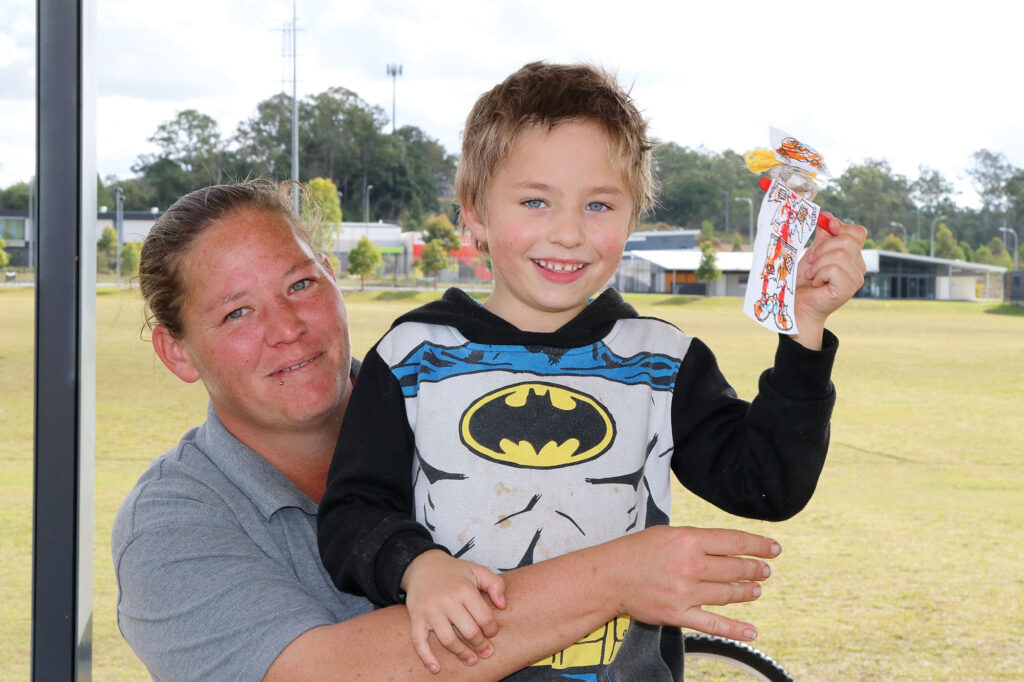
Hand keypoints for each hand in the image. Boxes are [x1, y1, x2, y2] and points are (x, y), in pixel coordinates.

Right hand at [401, 550, 506, 673]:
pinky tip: (436, 668)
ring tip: (471, 660)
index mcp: (464, 589)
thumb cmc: (454, 572)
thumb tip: (502, 605)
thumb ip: (495, 584)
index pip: (484, 617)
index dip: (492, 629)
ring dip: (461, 653)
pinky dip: (426, 657)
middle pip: (468, 630)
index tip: (493, 633)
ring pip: (448, 640)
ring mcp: (430, 610)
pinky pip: (419, 641)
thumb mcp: (477, 570)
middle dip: (480, 645)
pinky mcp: (417, 618)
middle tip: (486, 652)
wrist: (422, 566)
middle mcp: (447, 600)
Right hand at [605, 526, 779, 641]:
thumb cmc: (635, 551)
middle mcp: (690, 565)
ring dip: (747, 592)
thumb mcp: (667, 534)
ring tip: (757, 589)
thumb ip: (696, 540)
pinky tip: (752, 631)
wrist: (608, 577)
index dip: (758, 545)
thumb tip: (724, 547)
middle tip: (765, 570)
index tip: (774, 548)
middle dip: (755, 569)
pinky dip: (735, 629)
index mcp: (689, 540)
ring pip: (727, 594)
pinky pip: (713, 624)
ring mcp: (685, 592)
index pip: (734, 542)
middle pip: (734, 568)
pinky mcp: (678, 614)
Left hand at [793, 213, 867, 348]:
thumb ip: (823, 236)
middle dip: (822, 248)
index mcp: (853, 255)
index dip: (842, 226)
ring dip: (817, 264)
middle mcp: (859, 266)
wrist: (798, 304)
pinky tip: (816, 283)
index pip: (858, 232)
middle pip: (846, 241)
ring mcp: (856, 278)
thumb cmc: (804, 280)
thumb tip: (828, 216)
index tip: (828, 224)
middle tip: (810, 261)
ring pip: (839, 255)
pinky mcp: (848, 289)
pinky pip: (834, 269)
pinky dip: (819, 274)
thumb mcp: (813, 253)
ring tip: (811, 275)